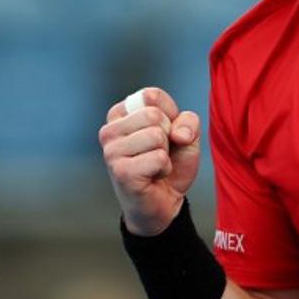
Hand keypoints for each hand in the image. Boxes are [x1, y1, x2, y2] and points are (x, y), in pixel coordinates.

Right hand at [99, 87, 201, 235]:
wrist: (164, 203)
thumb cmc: (170, 164)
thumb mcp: (186, 135)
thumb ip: (188, 121)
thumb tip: (177, 134)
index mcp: (120, 114)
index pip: (151, 95)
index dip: (170, 115)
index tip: (164, 134)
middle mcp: (109, 130)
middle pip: (154, 115)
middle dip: (168, 135)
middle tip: (160, 153)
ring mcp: (112, 151)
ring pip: (156, 135)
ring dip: (166, 153)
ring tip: (155, 165)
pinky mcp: (121, 171)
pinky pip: (158, 157)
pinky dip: (165, 168)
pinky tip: (154, 176)